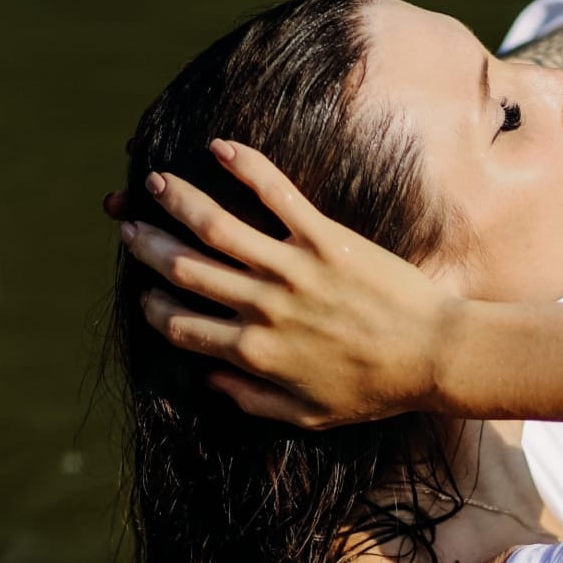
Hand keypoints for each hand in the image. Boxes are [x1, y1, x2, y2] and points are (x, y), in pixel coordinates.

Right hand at [110, 142, 462, 428]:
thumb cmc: (374, 391)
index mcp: (255, 353)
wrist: (433, 357)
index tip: (145, 293)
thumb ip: (252, 400)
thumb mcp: (308, 415)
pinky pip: (276, 193)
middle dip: (149, 247)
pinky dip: (245, 165)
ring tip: (155, 181)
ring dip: (178, 200)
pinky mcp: (324, 238)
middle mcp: (263, 308)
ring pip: (216, 226)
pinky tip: (220, 148)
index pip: (181, 326)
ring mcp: (292, 269)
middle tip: (129, 228)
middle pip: (185, 270)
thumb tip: (209, 379)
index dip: (153, 307)